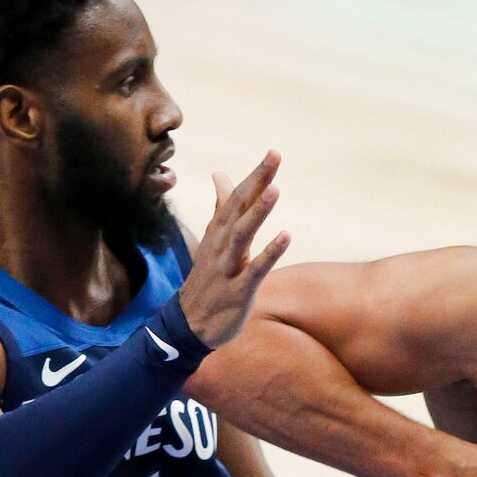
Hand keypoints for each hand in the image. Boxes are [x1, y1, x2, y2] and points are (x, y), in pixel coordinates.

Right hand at [177, 152, 291, 349]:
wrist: (191, 323)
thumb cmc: (208, 279)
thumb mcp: (214, 240)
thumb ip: (221, 207)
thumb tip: (220, 175)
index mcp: (219, 232)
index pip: (237, 197)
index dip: (255, 176)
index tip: (273, 153)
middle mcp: (222, 245)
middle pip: (240, 208)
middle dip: (257, 182)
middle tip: (274, 156)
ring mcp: (228, 268)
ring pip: (242, 235)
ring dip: (258, 212)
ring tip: (274, 189)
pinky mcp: (238, 291)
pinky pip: (254, 270)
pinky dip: (270, 253)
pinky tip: (285, 237)